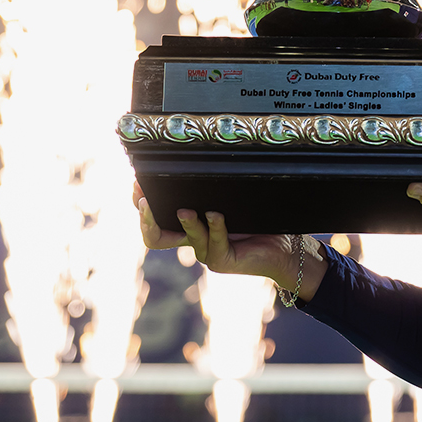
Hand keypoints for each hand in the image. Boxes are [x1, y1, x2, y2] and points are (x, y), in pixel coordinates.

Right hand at [132, 181, 325, 299]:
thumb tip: (198, 160)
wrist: (284, 245)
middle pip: (155, 237)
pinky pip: (214, 243)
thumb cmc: (258, 220)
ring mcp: (207, 253)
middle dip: (147, 218)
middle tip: (145, 200)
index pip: (155, 221)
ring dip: (186, 222)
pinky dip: (215, 226)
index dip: (142, 206)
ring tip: (185, 210)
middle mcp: (194, 241)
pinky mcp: (222, 261)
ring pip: (188, 237)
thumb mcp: (231, 201)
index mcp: (190, 227)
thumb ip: (212, 190)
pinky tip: (216, 214)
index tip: (138, 184)